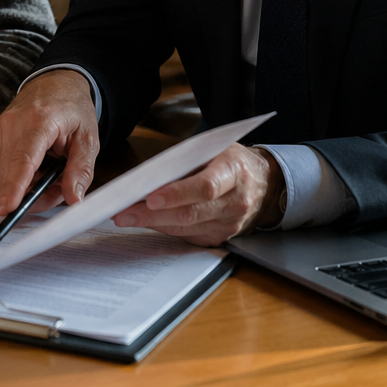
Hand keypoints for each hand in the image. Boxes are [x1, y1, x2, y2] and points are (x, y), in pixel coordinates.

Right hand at [0, 69, 98, 217]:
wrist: (54, 84)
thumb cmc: (71, 110)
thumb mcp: (88, 139)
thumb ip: (81, 170)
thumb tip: (73, 199)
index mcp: (40, 120)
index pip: (24, 158)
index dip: (16, 185)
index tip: (8, 207)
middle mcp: (12, 123)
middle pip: (13, 173)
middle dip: (35, 192)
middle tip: (59, 188)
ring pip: (5, 176)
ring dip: (27, 184)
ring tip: (49, 170)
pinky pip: (0, 170)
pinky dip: (17, 175)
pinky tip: (33, 164)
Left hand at [112, 144, 282, 245]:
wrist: (263, 182)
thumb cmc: (230, 161)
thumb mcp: (212, 149)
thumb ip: (184, 163)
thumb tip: (148, 179)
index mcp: (234, 172)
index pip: (205, 187)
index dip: (177, 194)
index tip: (149, 197)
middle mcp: (236, 202)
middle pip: (190, 213)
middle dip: (152, 214)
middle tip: (123, 212)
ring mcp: (230, 223)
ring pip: (186, 228)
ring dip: (153, 223)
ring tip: (126, 217)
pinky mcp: (222, 237)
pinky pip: (188, 236)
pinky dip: (165, 228)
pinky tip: (146, 221)